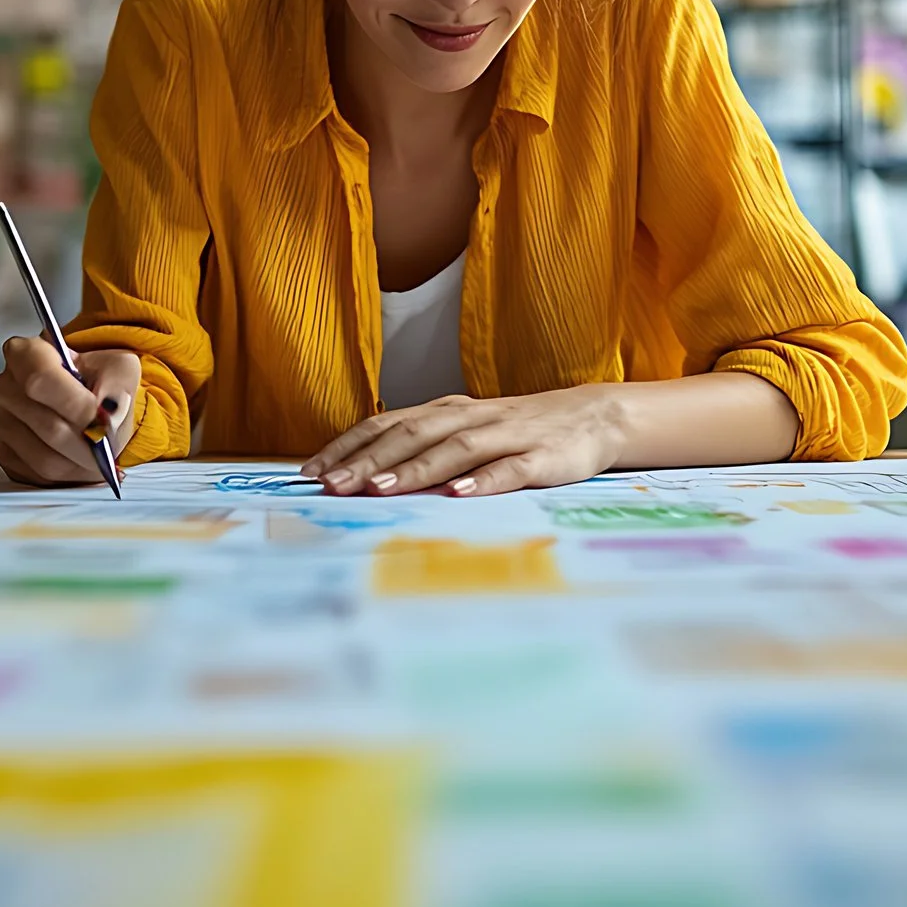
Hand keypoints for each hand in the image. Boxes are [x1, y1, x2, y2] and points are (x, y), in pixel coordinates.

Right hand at [0, 336, 139, 487]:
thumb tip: (109, 413)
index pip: (41, 381)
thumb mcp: (118, 366)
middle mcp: (4, 388)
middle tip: (111, 444)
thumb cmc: (96, 379)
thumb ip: (117, 383)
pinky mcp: (5, 455)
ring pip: (46, 459)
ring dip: (82, 464)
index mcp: (24, 354)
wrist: (85, 398)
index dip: (77, 406)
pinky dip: (70, 475)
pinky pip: (40, 477)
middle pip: (49, 427)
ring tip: (100, 453)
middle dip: (89, 443)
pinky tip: (82, 461)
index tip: (102, 419)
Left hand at [301, 387, 627, 497]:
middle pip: (412, 434)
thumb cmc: (519, 431)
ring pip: (454, 449)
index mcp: (448, 412)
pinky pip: (509, 469)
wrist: (594, 416)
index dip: (349, 446)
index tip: (312, 472)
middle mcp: (471, 418)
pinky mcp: (542, 457)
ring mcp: (507, 435)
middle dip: (369, 460)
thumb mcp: (468, 432)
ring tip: (380, 488)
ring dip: (415, 468)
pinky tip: (457, 495)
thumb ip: (425, 448)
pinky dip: (482, 481)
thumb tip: (365, 476)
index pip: (388, 424)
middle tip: (332, 486)